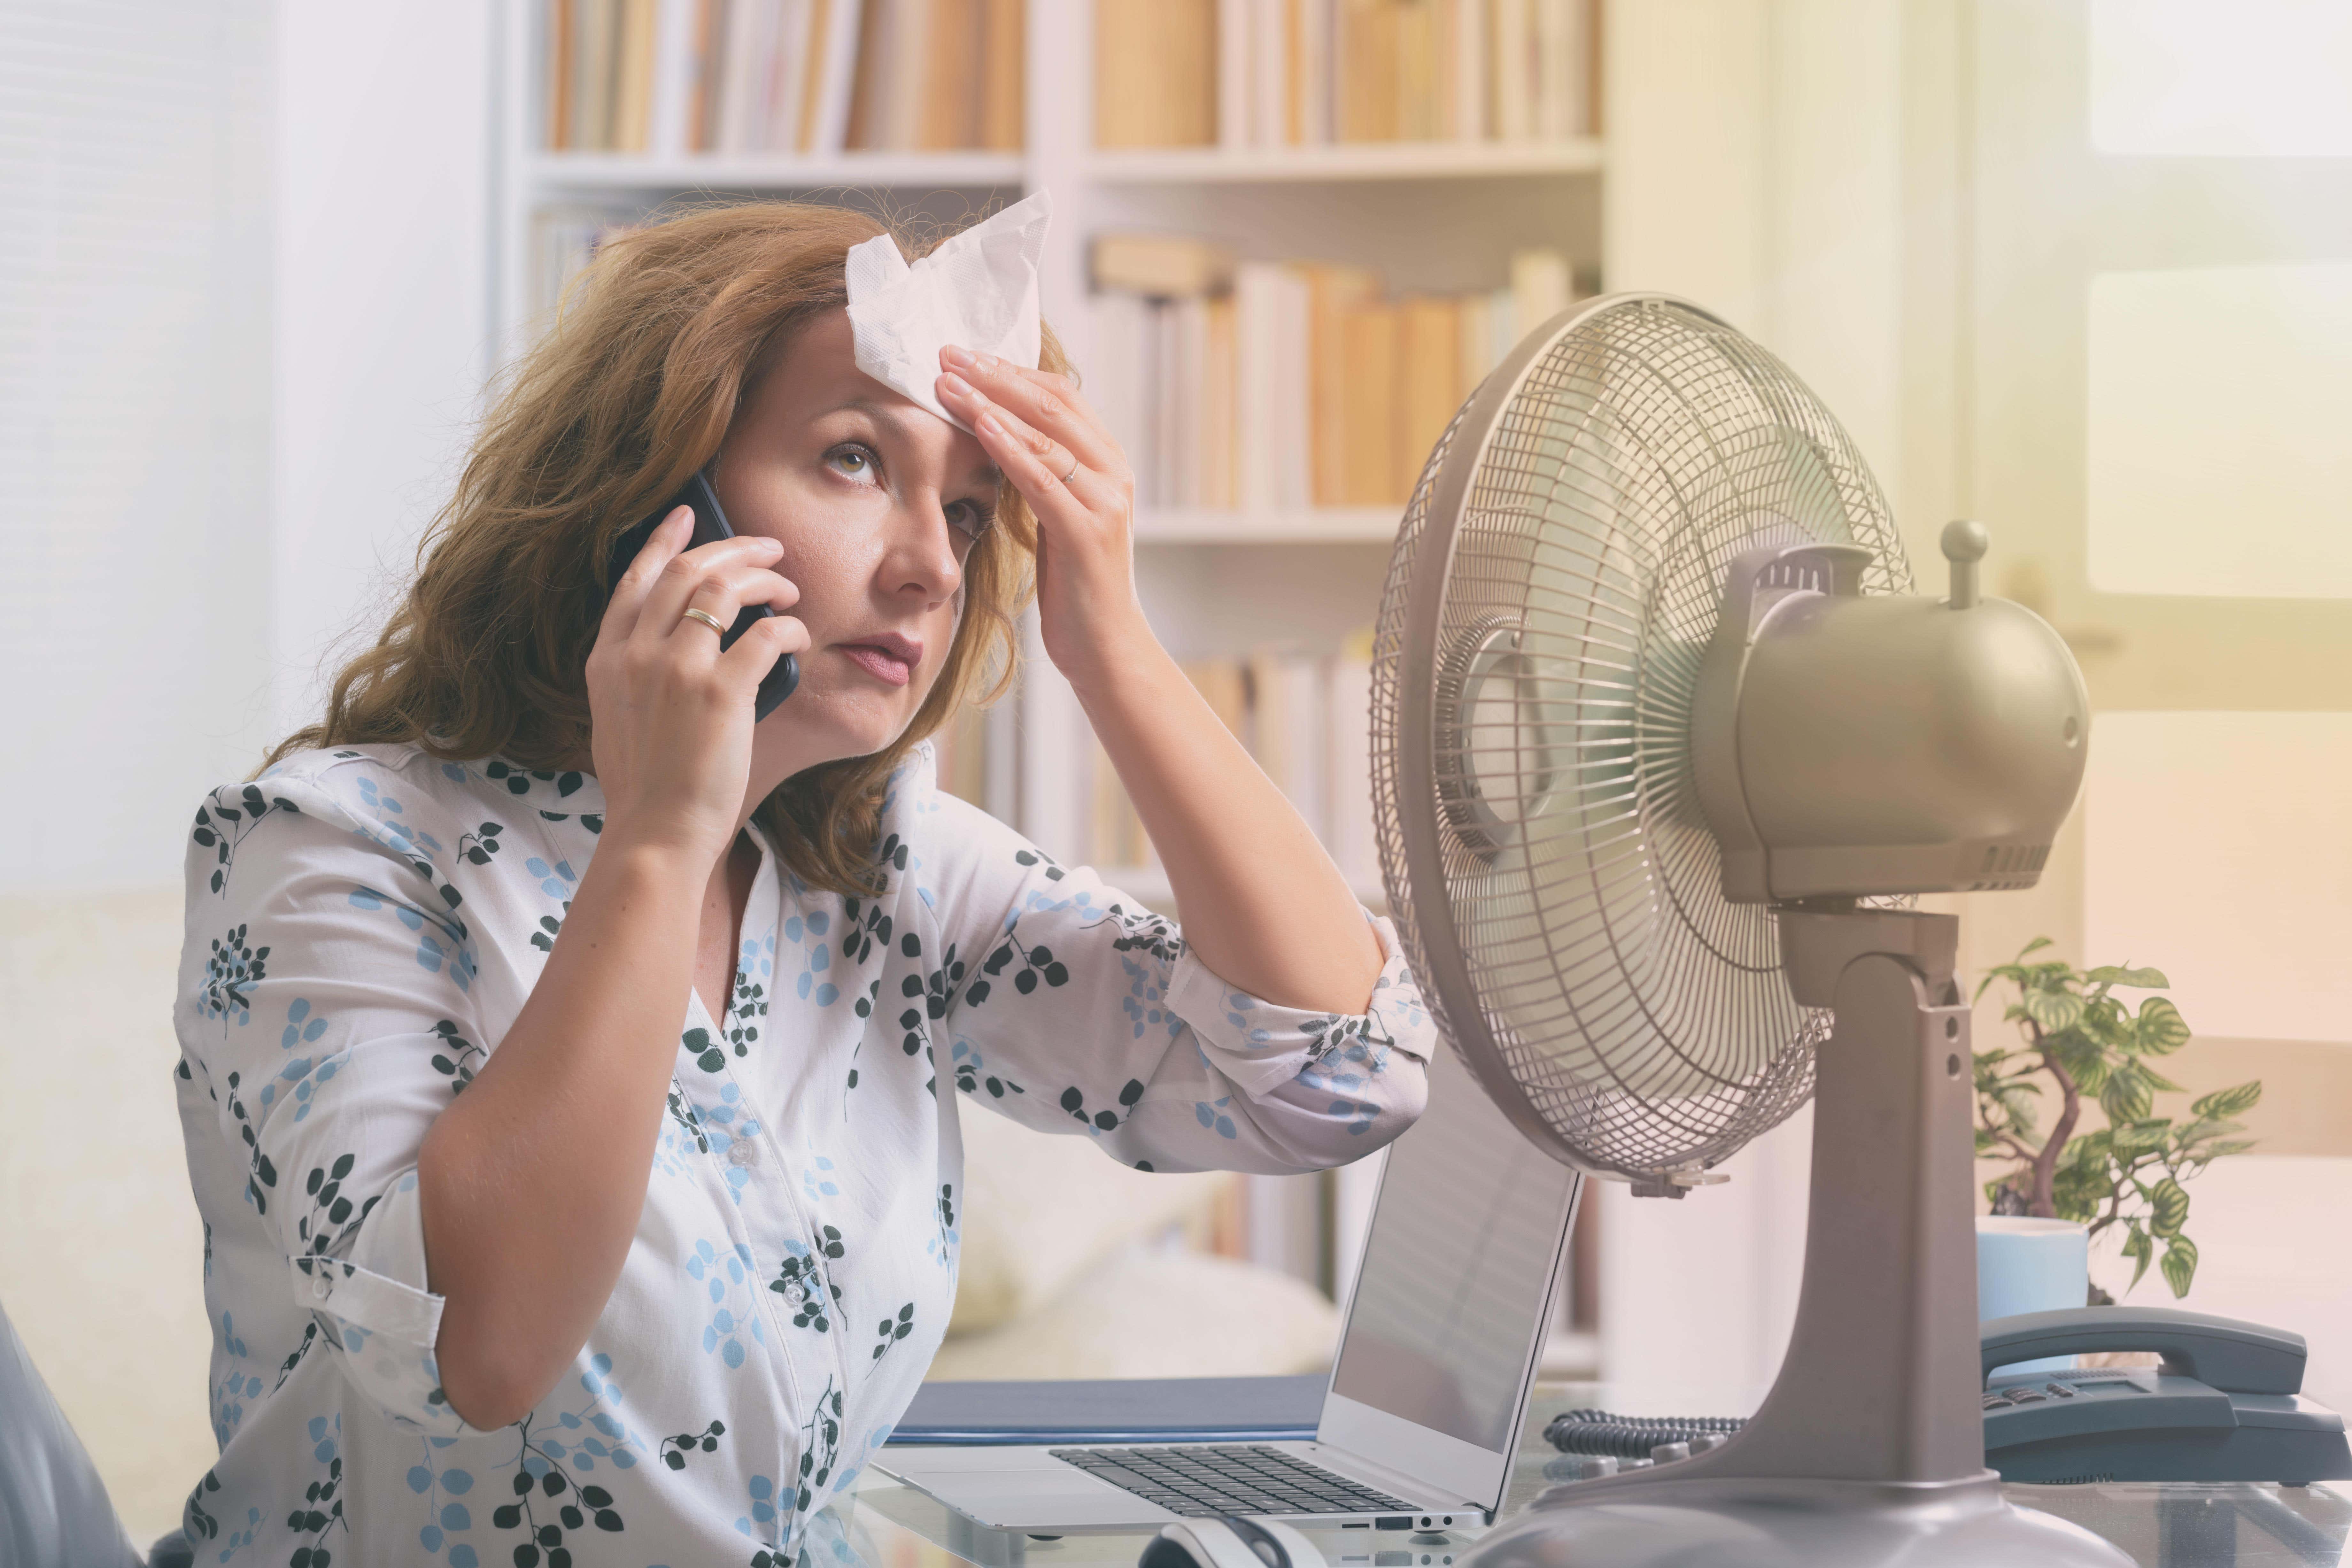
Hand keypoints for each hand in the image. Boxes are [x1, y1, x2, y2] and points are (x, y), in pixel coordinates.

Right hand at [584, 507, 808, 865]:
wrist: (655, 831)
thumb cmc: (645, 784)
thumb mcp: (616, 715)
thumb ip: (633, 672)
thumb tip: (667, 641)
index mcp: (608, 658)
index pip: (636, 579)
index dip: (665, 541)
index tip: (688, 514)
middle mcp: (638, 654)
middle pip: (687, 572)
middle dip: (733, 548)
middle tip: (768, 548)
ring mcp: (678, 669)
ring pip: (726, 590)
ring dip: (765, 580)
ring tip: (788, 588)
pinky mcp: (721, 692)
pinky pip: (765, 635)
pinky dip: (788, 627)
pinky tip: (798, 634)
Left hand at [934, 346, 1152, 690]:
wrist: (1108, 648)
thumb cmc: (1077, 586)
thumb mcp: (1057, 518)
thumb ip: (1041, 477)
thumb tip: (996, 437)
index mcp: (1107, 463)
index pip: (1060, 396)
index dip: (1010, 369)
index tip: (964, 354)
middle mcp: (1114, 473)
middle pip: (1052, 402)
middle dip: (994, 373)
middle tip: (945, 353)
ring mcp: (1104, 501)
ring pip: (1046, 433)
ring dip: (990, 401)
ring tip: (945, 381)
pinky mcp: (1087, 532)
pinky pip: (1043, 478)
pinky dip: (1010, 447)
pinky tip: (978, 424)